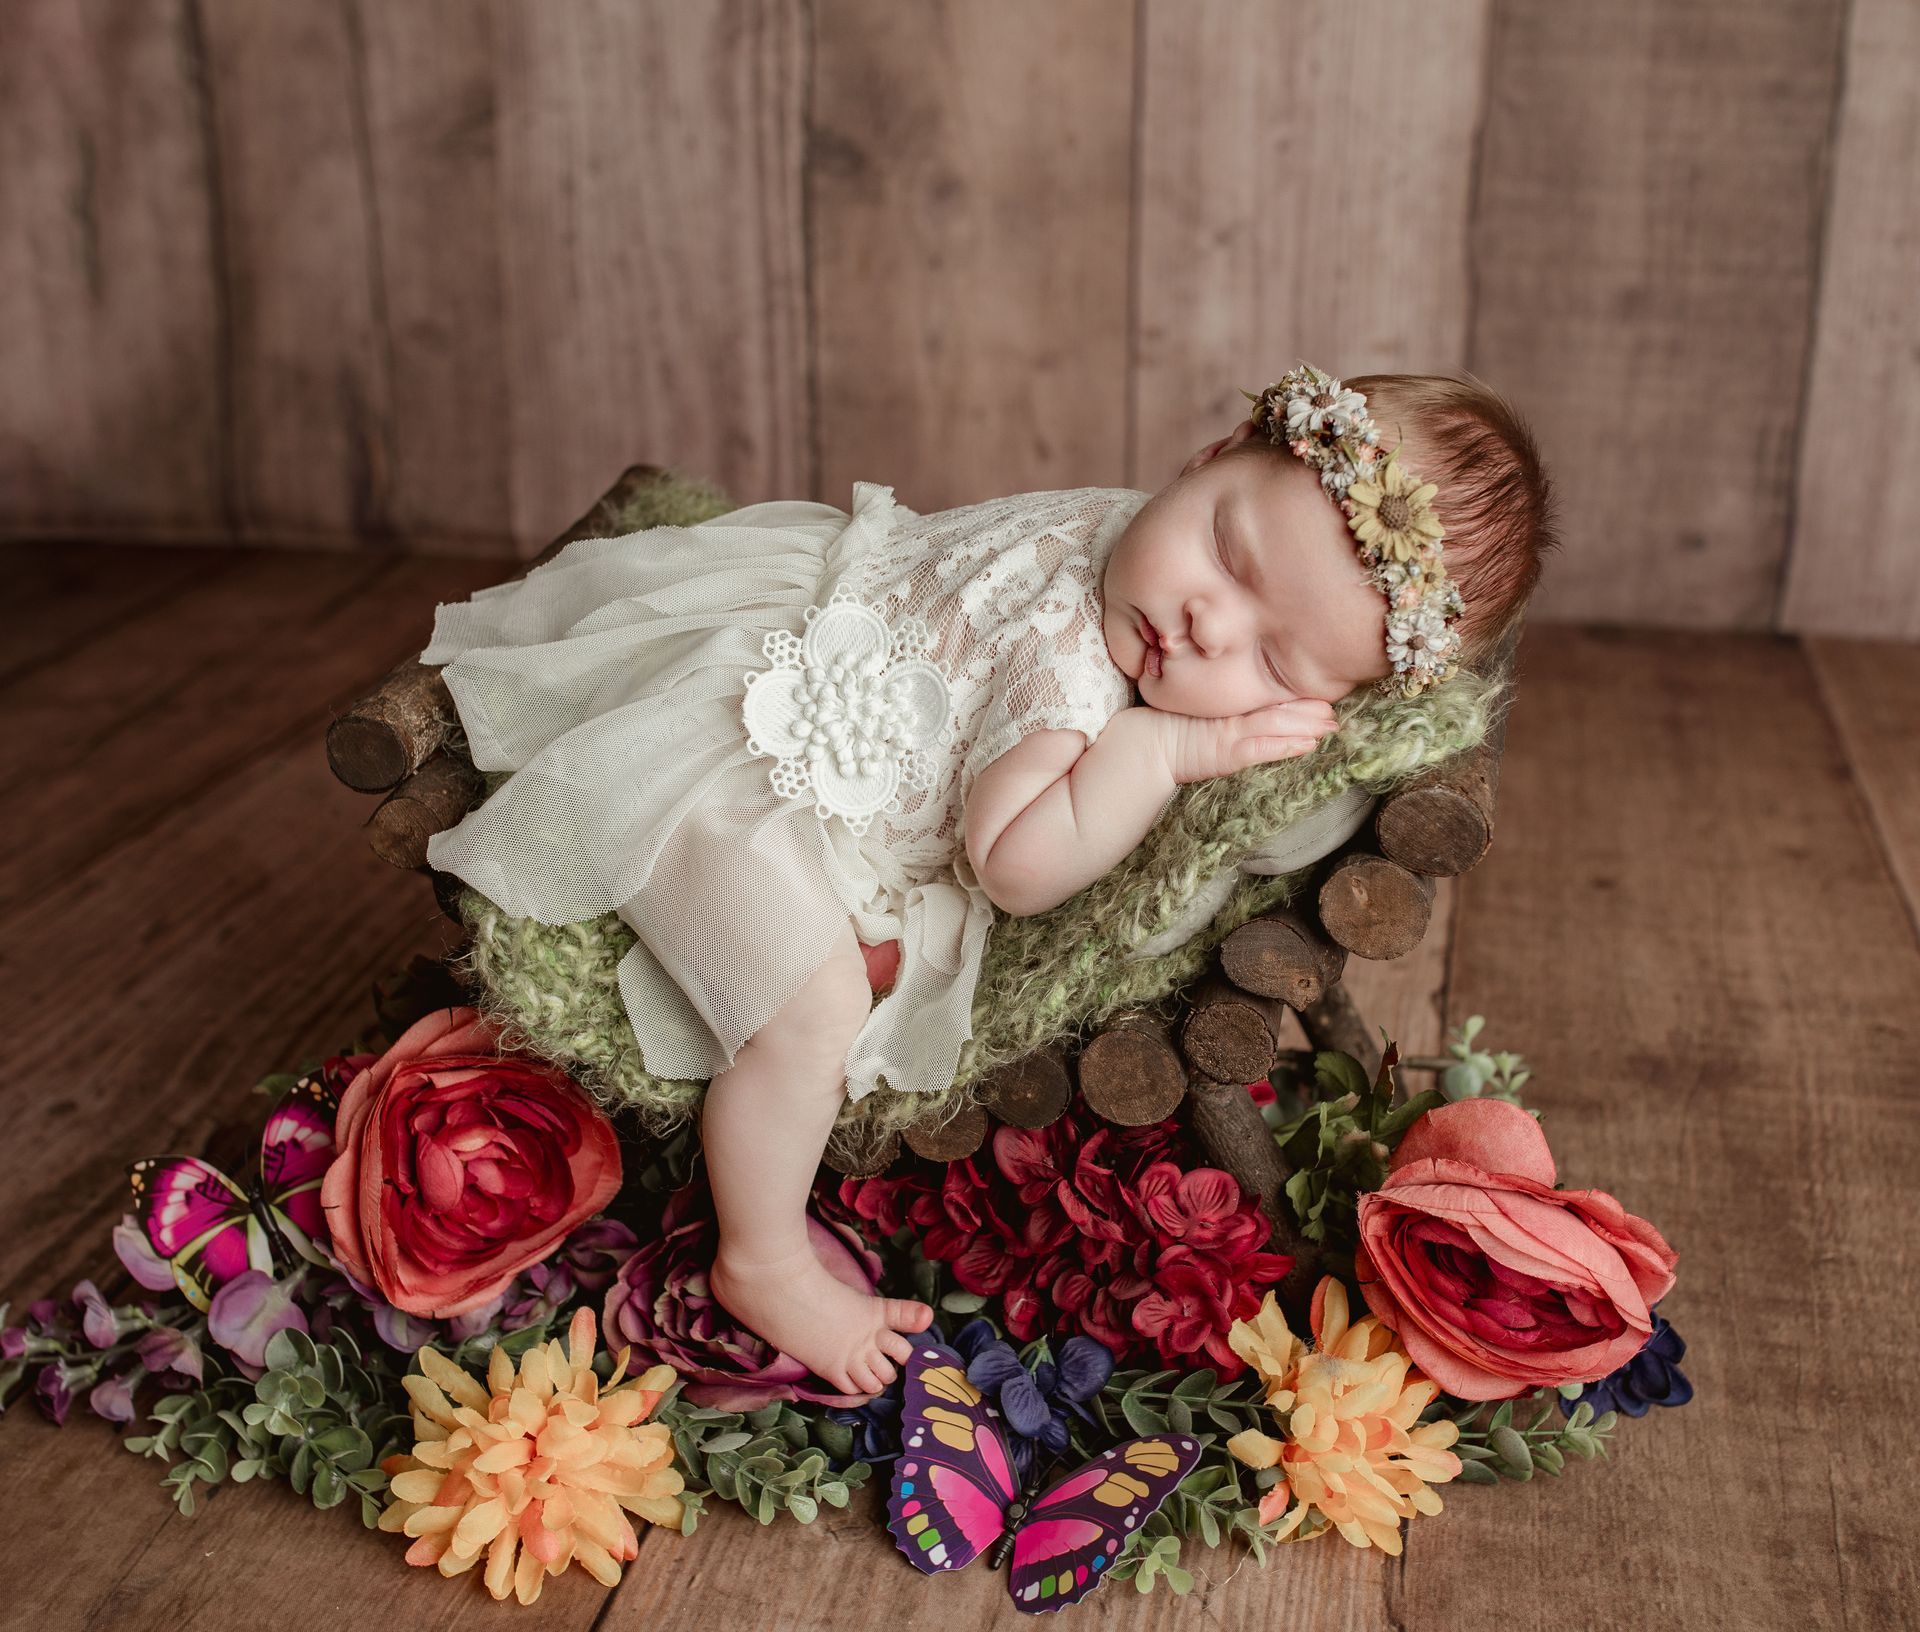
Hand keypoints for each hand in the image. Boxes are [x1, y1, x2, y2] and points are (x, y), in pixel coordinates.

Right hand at [1152, 700, 1339, 785]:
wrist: (1138, 748)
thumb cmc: (1157, 730)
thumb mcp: (1187, 717)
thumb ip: (1209, 716)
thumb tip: (1229, 703)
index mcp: (1222, 706)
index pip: (1263, 699)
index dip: (1290, 697)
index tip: (1314, 694)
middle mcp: (1229, 715)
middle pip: (1275, 707)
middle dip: (1306, 708)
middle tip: (1332, 708)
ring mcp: (1229, 732)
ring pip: (1276, 723)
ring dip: (1306, 724)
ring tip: (1330, 724)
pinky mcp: (1227, 751)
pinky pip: (1263, 747)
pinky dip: (1288, 745)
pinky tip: (1309, 744)